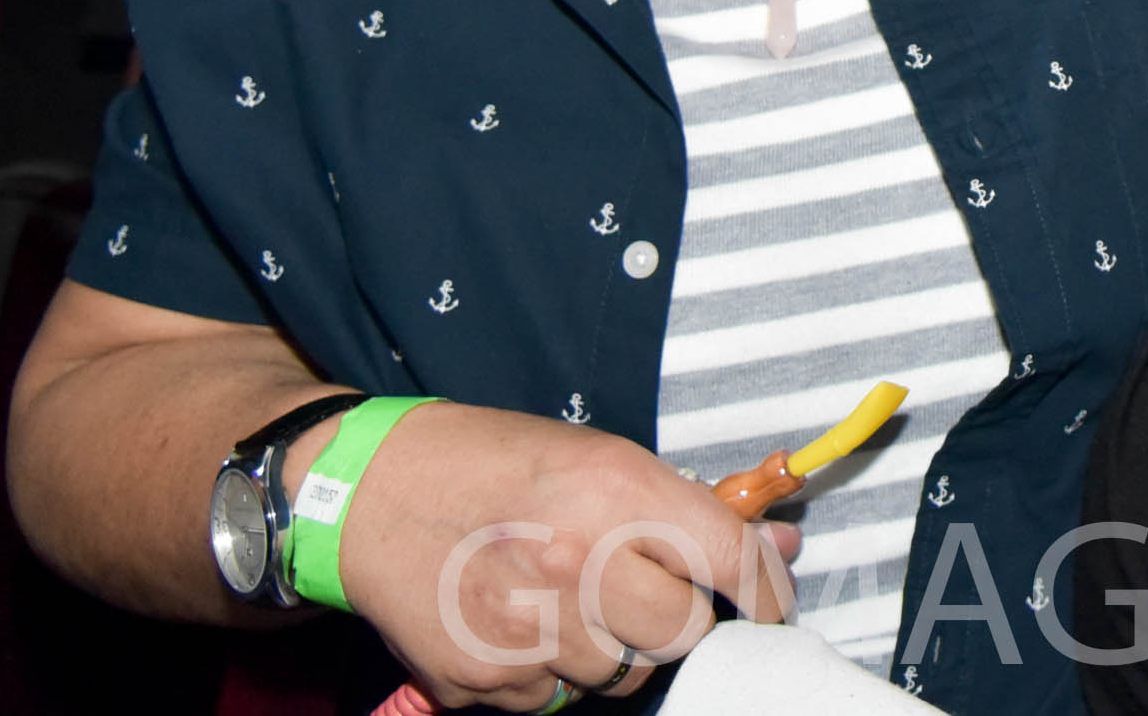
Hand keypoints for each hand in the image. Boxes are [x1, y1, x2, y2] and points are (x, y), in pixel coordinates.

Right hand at [323, 401, 797, 708]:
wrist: (372, 493)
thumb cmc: (490, 462)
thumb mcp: (597, 456)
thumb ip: (687, 505)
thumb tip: (775, 543)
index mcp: (614, 492)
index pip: (729, 560)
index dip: (766, 589)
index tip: (773, 602)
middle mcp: (577, 564)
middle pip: (685, 633)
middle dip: (682, 617)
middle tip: (654, 591)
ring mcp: (529, 632)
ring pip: (626, 674)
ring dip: (619, 645)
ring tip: (576, 597)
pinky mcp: (487, 682)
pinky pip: (559, 699)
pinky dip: (558, 671)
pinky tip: (528, 622)